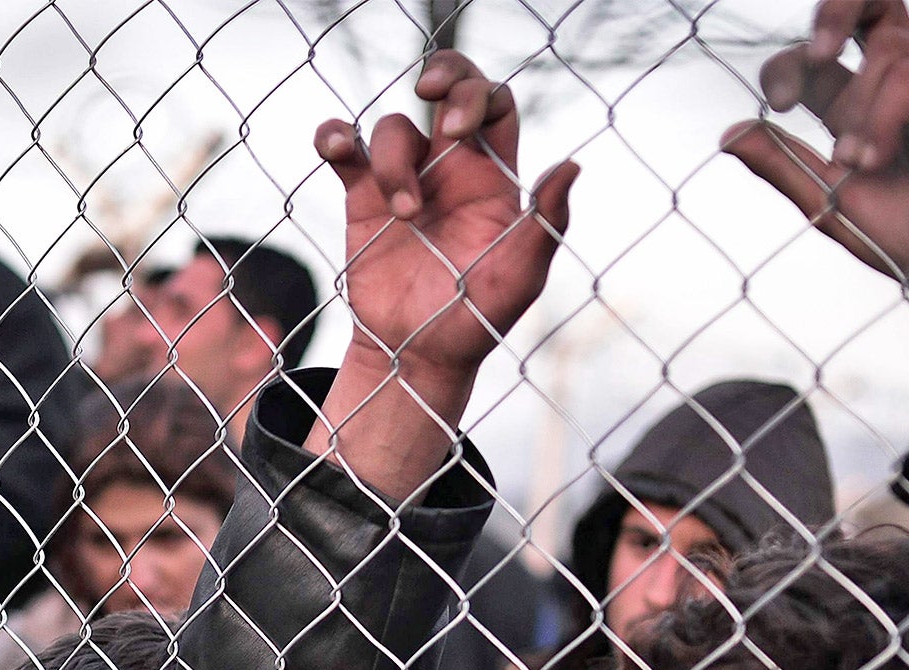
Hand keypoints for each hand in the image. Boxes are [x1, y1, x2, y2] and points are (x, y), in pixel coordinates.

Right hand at [307, 51, 577, 500]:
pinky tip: (336, 148)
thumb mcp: (521, 277)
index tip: (456, 131)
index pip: (495, 104)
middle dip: (443, 74)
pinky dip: (335, 136)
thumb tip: (573, 165)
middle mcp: (451, 169)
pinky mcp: (362, 199)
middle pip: (451, 88)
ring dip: (392, 161)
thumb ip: (547, 222)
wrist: (417, 357)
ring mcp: (405, 180)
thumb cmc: (478, 322)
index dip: (477, 97)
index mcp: (493, 178)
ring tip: (402, 216)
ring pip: (393, 128)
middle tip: (428, 92)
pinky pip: (345, 148)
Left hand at [722, 0, 908, 335]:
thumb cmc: (899, 237)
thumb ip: (780, 163)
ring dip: (862, 112)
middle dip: (836, 10)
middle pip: (867, 5)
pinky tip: (881, 155)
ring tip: (862, 164)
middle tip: (818, 53)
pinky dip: (888, 111)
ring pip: (883, 50)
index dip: (790, 65)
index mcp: (857, 105)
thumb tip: (726, 135)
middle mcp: (896, 80)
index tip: (779, 103)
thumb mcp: (824, 199)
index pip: (816, 58)